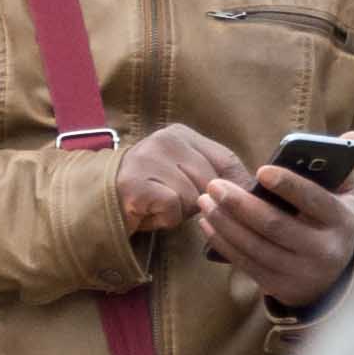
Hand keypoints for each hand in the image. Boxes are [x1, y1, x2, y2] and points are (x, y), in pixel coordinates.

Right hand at [115, 122, 252, 238]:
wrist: (100, 201)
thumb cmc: (149, 190)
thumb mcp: (183, 173)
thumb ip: (213, 174)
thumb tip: (253, 190)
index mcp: (180, 134)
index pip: (225, 159)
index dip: (238, 185)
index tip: (243, 204)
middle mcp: (165, 140)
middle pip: (212, 181)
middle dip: (203, 201)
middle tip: (179, 203)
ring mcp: (148, 160)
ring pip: (194, 197)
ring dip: (183, 211)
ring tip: (162, 206)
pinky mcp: (137, 184)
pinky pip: (175, 208)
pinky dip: (167, 219)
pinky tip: (151, 213)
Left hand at [197, 164, 353, 311]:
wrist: (336, 279)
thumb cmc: (331, 224)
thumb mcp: (345, 199)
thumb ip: (340, 168)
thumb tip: (350, 133)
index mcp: (341, 221)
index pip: (314, 200)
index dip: (288, 185)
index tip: (260, 170)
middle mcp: (323, 250)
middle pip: (275, 225)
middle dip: (240, 204)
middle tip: (214, 184)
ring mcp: (300, 271)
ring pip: (255, 246)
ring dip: (225, 222)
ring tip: (204, 200)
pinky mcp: (279, 286)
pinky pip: (245, 263)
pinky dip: (223, 242)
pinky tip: (207, 223)